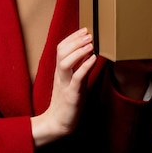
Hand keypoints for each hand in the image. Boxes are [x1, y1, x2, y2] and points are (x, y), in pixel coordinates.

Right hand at [31, 28, 96, 146]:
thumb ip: (78, 68)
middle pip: (61, 52)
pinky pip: (76, 78)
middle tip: (89, 34)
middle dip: (75, 40)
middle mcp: (60, 75)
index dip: (72, 37)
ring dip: (79, 51)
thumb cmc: (67, 101)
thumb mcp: (72, 81)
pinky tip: (93, 59)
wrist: (58, 122)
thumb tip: (89, 54)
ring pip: (65, 62)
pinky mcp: (71, 95)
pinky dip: (85, 66)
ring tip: (90, 44)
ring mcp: (65, 84)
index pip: (61, 48)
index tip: (84, 30)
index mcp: (59, 71)